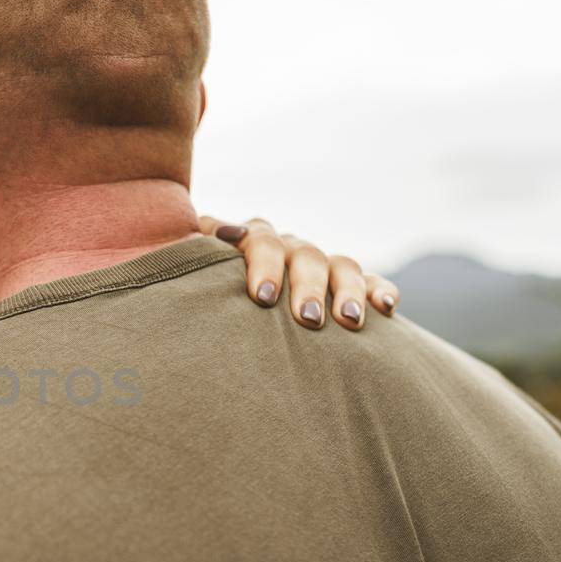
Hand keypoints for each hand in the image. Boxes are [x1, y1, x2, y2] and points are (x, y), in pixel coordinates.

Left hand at [199, 216, 399, 330]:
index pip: (259, 240)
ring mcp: (320, 265)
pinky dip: (379, 291)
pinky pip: (371, 281)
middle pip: (303, 254)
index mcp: (250, 242)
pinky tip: (384, 309)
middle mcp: (287, 249)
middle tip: (306, 320)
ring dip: (346, 291)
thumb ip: (186, 260)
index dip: (262, 263)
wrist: (228, 309)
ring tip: (347, 321)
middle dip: (306, 286)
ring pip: (340, 265)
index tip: (261, 298)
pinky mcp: (349, 286)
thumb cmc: (201, 299)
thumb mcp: (188, 279)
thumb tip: (176, 242)